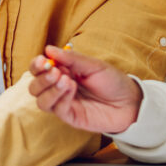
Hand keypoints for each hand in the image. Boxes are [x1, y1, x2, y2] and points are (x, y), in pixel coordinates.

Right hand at [28, 45, 143, 133]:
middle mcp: (59, 88)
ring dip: (49, 89)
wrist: (130, 102)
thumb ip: (71, 58)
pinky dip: (61, 97)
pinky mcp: (70, 116)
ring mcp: (64, 103)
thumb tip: (49, 49)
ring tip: (65, 80)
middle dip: (41, 78)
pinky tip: (73, 89)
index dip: (36, 65)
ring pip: (40, 101)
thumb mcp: (93, 65)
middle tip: (54, 71)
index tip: (43, 60)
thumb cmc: (113, 81)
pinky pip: (57, 109)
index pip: (39, 70)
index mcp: (62, 72)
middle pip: (35, 87)